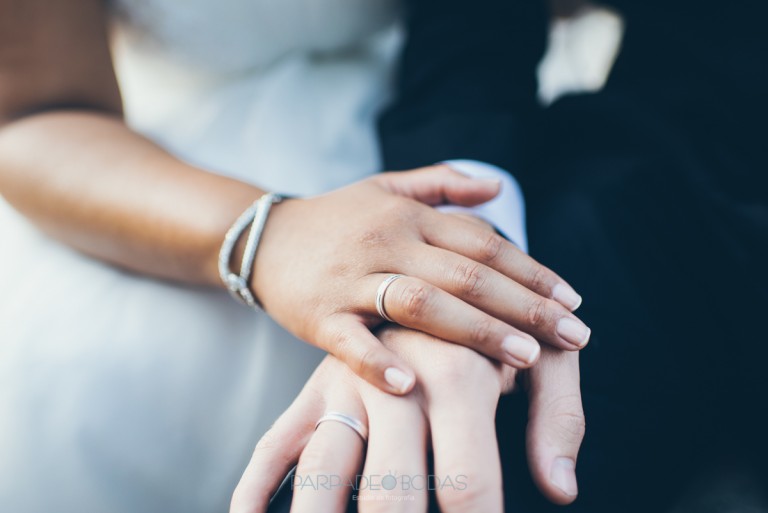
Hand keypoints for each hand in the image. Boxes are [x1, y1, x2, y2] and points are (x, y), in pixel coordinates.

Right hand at [230, 325, 585, 511]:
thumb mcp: (547, 356)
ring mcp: (344, 387)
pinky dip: (257, 488)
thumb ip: (560, 416)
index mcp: (457, 374)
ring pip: (326, 473)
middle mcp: (392, 382)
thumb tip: (558, 488)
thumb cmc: (496, 328)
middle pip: (393, 493)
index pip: (469, 486)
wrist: (433, 270)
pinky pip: (275, 445)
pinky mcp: (312, 392)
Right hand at [253, 165, 590, 393]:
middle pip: (466, 274)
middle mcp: (387, 243)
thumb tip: (497, 189)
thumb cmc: (337, 217)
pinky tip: (412, 384)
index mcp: (410, 216)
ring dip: (474, 331)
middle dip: (524, 307)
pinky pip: (351, 340)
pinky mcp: (318, 314)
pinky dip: (379, 362)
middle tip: (573, 335)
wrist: (264, 236)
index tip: (572, 300)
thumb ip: (443, 183)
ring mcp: (351, 279)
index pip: (483, 243)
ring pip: (420, 303)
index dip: (531, 272)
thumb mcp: (388, 187)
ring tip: (522, 357)